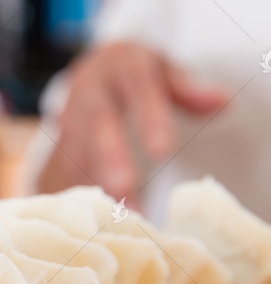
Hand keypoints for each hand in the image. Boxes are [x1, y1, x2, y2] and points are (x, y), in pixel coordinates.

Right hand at [37, 42, 227, 205]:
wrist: (91, 73)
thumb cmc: (135, 76)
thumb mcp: (163, 69)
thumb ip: (187, 88)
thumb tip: (221, 102)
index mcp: (121, 64)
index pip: (137, 87)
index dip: (148, 117)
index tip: (163, 149)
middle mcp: (89, 90)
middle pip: (98, 122)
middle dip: (109, 157)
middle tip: (125, 188)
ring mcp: (70, 117)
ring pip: (79, 151)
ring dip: (97, 184)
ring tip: (123, 215)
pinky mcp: (62, 145)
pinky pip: (68, 171)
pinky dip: (85, 194)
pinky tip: (103, 218)